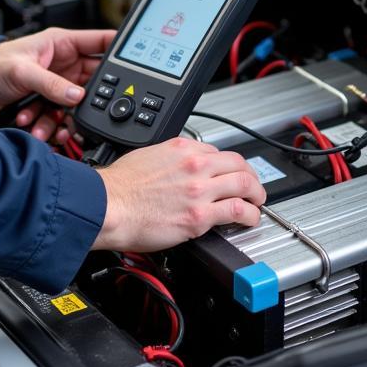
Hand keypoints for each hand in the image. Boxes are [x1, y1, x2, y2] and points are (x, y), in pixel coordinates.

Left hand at [0, 27, 114, 141]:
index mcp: (63, 44)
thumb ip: (50, 84)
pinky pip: (60, 117)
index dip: (119, 50)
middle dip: (87, 100)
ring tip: (47, 127)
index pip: (100, 42)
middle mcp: (64, 64)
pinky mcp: (48, 102)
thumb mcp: (23, 72)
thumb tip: (76, 95)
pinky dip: (50, 125)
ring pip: (76, 104)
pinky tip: (36, 127)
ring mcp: (57, 84)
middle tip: (82, 112)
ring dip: (62, 119)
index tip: (135, 65)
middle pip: (92, 82)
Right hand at [92, 138, 265, 251]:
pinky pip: (237, 211)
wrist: (108, 206)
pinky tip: (251, 218)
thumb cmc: (120, 186)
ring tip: (257, 202)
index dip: (227, 165)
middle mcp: (195, 165)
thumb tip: (178, 166)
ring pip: (245, 184)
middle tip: (254, 186)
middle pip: (239, 164)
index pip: (218, 152)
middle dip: (251, 176)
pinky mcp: (199, 215)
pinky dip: (250, 214)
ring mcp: (199, 189)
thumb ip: (169, 159)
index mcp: (181, 148)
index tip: (229, 173)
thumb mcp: (148, 156)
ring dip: (257, 194)